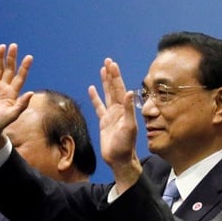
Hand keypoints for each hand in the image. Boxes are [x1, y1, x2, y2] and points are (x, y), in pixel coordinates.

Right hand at [0, 43, 33, 152]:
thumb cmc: (0, 124)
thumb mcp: (12, 115)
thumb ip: (21, 104)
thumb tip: (31, 93)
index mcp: (13, 93)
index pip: (20, 77)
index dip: (25, 67)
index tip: (29, 57)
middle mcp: (5, 88)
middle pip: (10, 69)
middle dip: (12, 58)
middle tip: (14, 46)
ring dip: (0, 58)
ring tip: (2, 46)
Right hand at [89, 58, 140, 192]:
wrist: (119, 159)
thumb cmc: (126, 145)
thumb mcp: (129, 126)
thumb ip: (128, 110)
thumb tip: (129, 92)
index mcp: (124, 109)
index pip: (119, 89)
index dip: (116, 76)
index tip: (112, 64)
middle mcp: (118, 110)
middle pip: (113, 88)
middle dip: (111, 75)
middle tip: (108, 61)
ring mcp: (111, 115)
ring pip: (107, 95)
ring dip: (105, 83)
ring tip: (102, 70)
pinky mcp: (104, 122)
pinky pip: (99, 107)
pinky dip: (95, 98)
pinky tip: (92, 89)